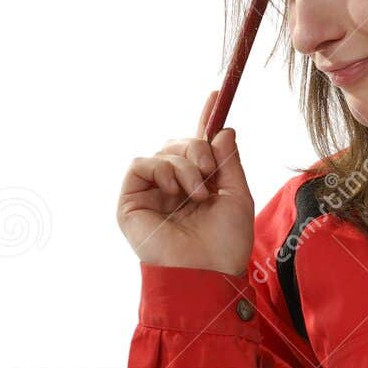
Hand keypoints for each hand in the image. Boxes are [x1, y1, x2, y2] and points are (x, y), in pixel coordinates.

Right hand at [116, 91, 254, 274]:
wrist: (207, 272)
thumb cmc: (224, 245)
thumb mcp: (236, 197)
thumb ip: (229, 162)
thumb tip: (223, 130)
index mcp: (197, 186)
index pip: (198, 146)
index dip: (205, 120)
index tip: (215, 94)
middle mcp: (172, 188)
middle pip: (180, 143)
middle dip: (198, 148)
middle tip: (211, 172)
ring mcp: (150, 194)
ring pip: (163, 151)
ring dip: (186, 165)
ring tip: (198, 195)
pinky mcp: (130, 202)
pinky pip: (141, 164)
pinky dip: (161, 169)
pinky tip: (174, 190)